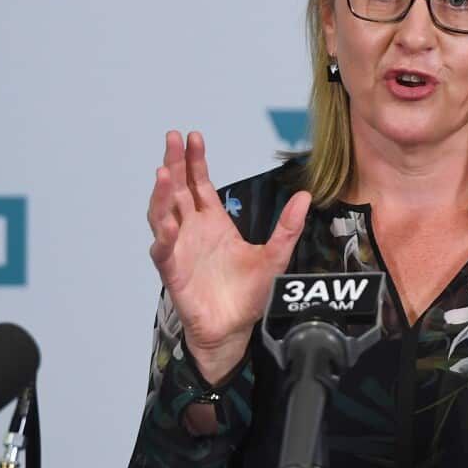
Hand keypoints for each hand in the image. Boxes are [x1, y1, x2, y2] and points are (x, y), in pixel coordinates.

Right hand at [147, 130, 310, 381]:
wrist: (234, 330)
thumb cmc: (248, 294)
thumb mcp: (275, 256)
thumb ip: (288, 227)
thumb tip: (305, 196)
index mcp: (213, 222)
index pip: (199, 183)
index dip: (194, 160)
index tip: (193, 137)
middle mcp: (192, 231)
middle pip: (177, 190)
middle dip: (173, 164)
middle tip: (172, 138)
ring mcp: (180, 250)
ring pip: (163, 215)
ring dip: (162, 194)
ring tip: (163, 173)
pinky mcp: (173, 273)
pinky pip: (164, 252)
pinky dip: (164, 237)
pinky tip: (169, 224)